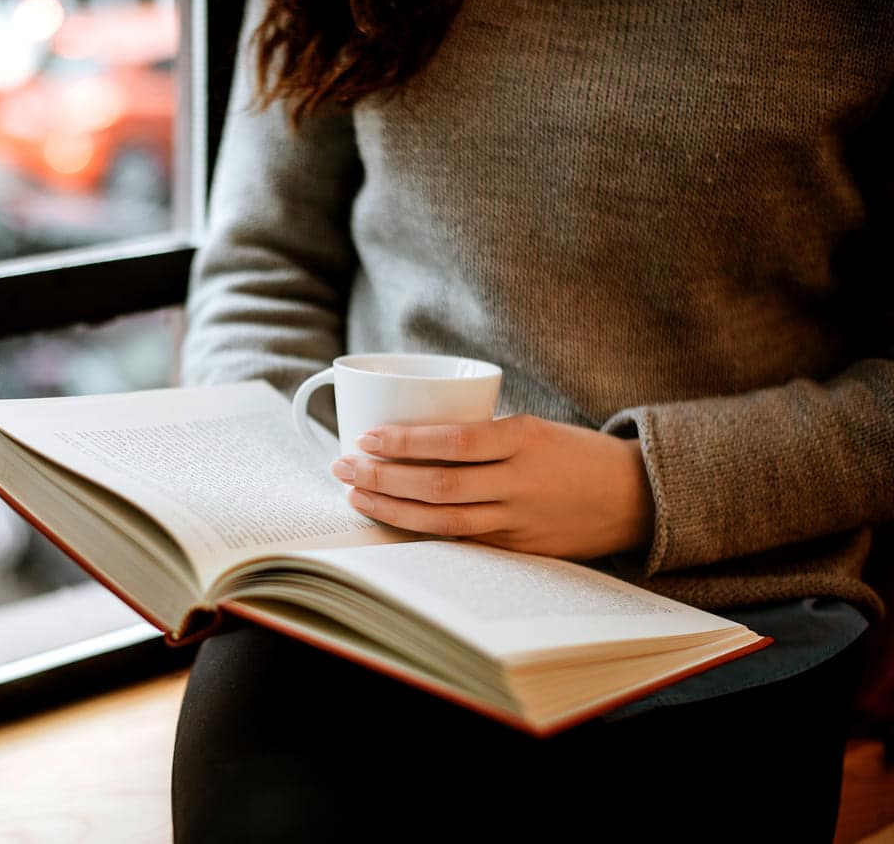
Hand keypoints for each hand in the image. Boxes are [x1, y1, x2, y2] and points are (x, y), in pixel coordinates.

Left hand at [329, 415, 654, 559]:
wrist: (636, 496)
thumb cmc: (573, 453)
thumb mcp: (532, 428)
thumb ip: (481, 436)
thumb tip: (409, 437)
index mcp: (524, 439)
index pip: (452, 442)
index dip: (404, 443)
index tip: (366, 437)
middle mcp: (520, 482)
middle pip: (438, 485)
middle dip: (382, 477)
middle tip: (342, 466)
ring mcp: (519, 521)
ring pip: (443, 520)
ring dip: (392, 508)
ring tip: (355, 494)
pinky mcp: (519, 549)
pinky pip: (461, 540)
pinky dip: (422, 531)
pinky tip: (392, 521)